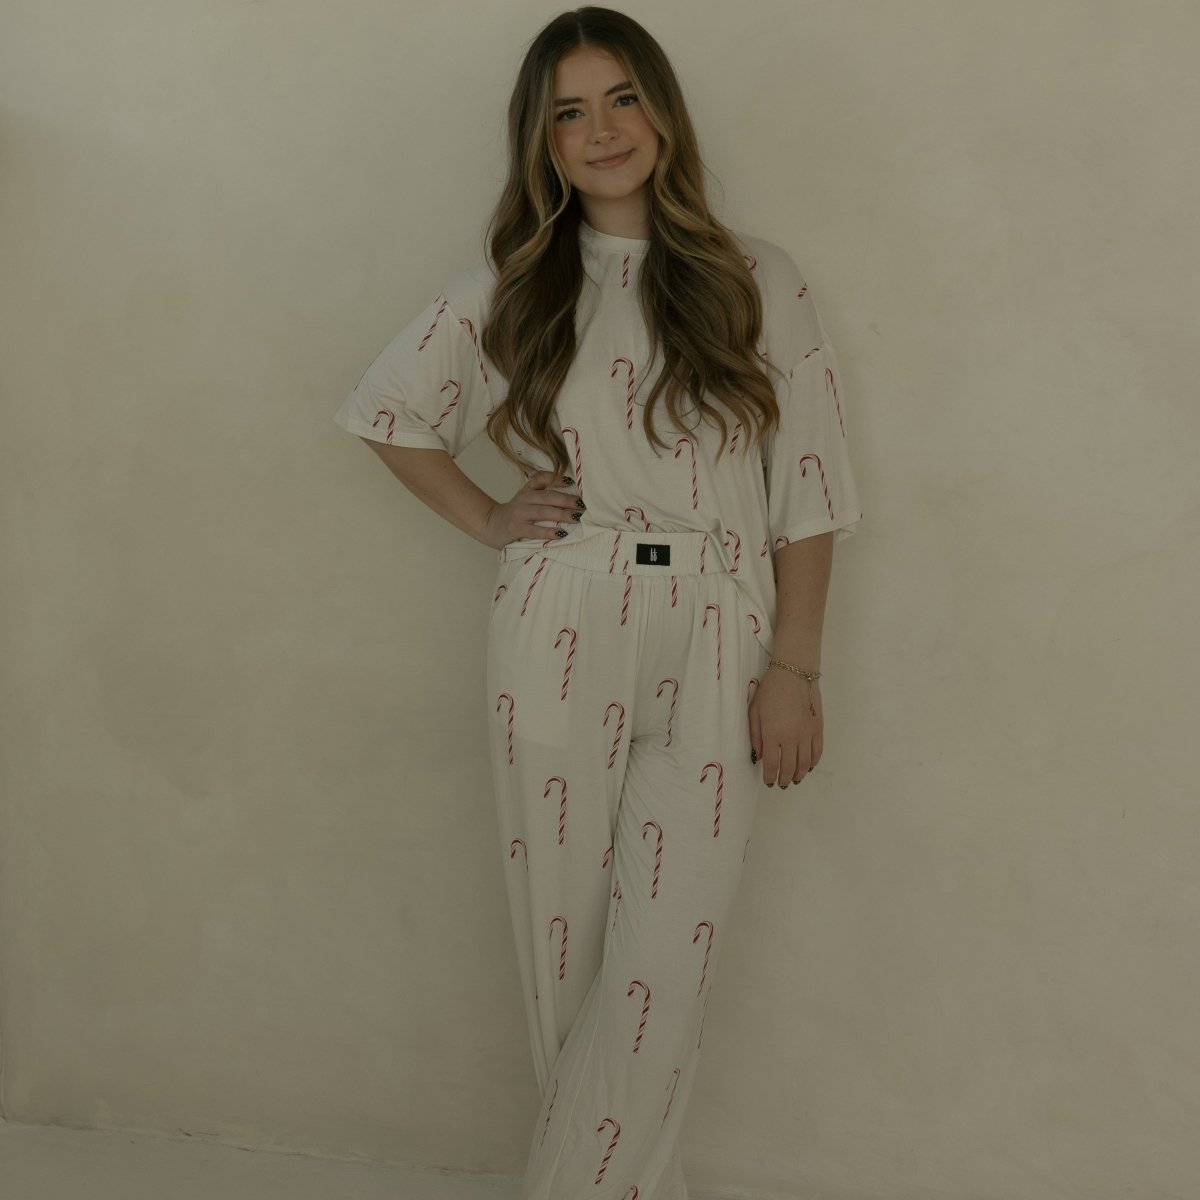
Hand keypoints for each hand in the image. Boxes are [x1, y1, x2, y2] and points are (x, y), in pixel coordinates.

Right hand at [482, 470, 584, 549]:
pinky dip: (548, 532)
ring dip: (561, 515)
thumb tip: (573, 496)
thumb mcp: (527, 498)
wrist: (491, 525)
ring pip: (543, 512)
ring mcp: (519, 514)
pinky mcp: (515, 529)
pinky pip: (534, 530)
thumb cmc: (517, 513)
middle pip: (547, 497)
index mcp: (528, 490)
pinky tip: (561, 534)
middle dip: (567, 500)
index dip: (555, 478)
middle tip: (582, 505)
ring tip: (576, 518)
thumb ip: (544, 494)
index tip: (570, 481)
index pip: (540, 478)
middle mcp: (523, 499)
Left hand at [748, 667, 822, 788]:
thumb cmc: (770, 691)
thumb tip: (759, 757)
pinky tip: (808, 767)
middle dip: (784, 780)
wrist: (794, 674)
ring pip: (805, 764)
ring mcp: (807, 734)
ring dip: (799, 775)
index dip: (770, 777)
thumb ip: (755, 736)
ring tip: (794, 780)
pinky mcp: (818, 729)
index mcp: (773, 734)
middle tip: (781, 784)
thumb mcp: (754, 711)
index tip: (768, 782)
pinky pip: (817, 752)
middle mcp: (791, 738)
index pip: (772, 764)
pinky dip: (813, 763)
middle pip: (789, 768)